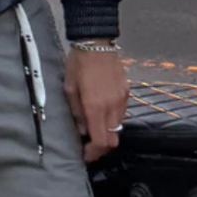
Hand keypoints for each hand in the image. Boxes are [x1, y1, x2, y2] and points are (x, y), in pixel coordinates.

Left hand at [64, 47, 127, 162]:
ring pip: (118, 127)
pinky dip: (112, 120)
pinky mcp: (127, 92)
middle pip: (113, 139)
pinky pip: (121, 114)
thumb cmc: (78, 64)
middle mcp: (112, 106)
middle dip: (101, 147)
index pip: (101, 141)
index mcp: (95, 106)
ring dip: (107, 132)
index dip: (94, 153)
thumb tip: (83, 131)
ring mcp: (122, 99)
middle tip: (89, 147)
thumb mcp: (69, 89)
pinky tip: (101, 113)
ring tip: (93, 129)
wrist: (97, 42)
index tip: (85, 154)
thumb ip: (77, 113)